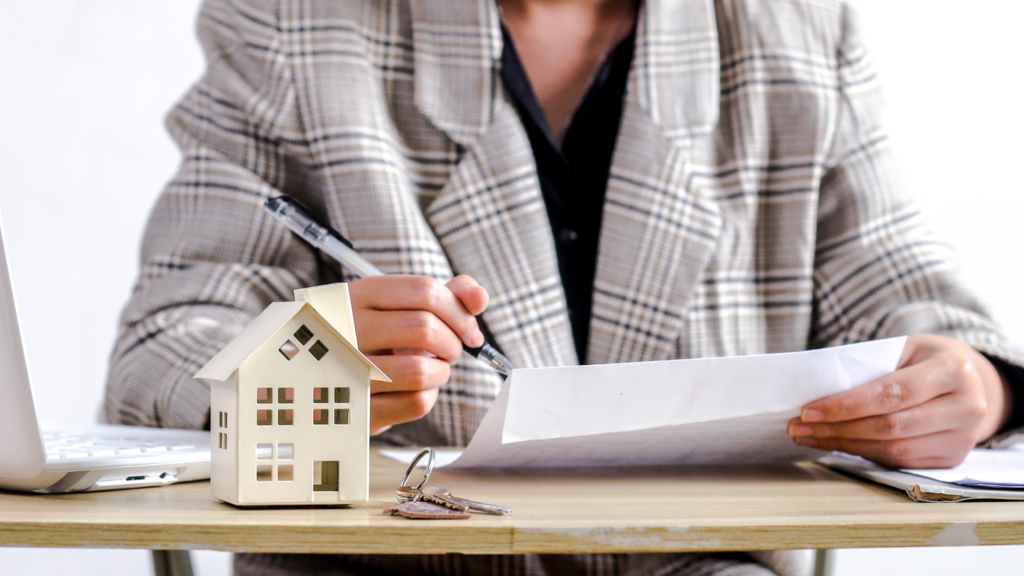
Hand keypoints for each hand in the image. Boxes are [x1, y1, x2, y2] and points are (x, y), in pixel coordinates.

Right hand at [348, 275, 487, 434]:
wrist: (331, 377)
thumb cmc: (380, 337)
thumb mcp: (403, 307)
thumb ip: (447, 294)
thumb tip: (479, 297)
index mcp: (361, 295)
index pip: (425, 290)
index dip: (459, 311)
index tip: (469, 330)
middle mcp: (348, 328)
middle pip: (425, 328)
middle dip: (453, 343)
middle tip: (451, 351)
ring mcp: (347, 368)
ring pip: (421, 370)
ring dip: (442, 372)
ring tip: (435, 369)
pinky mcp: (357, 407)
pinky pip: (414, 402)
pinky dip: (430, 396)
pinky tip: (419, 389)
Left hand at [787, 334, 1010, 467]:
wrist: (969, 379)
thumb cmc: (924, 359)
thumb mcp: (903, 349)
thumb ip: (869, 367)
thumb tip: (819, 391)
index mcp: (953, 370)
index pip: (892, 393)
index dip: (847, 405)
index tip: (809, 410)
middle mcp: (967, 407)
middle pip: (890, 426)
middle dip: (837, 428)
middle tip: (798, 425)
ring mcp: (963, 438)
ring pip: (893, 450)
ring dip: (844, 445)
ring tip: (808, 436)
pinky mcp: (952, 459)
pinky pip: (899, 461)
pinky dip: (862, 454)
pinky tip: (835, 444)